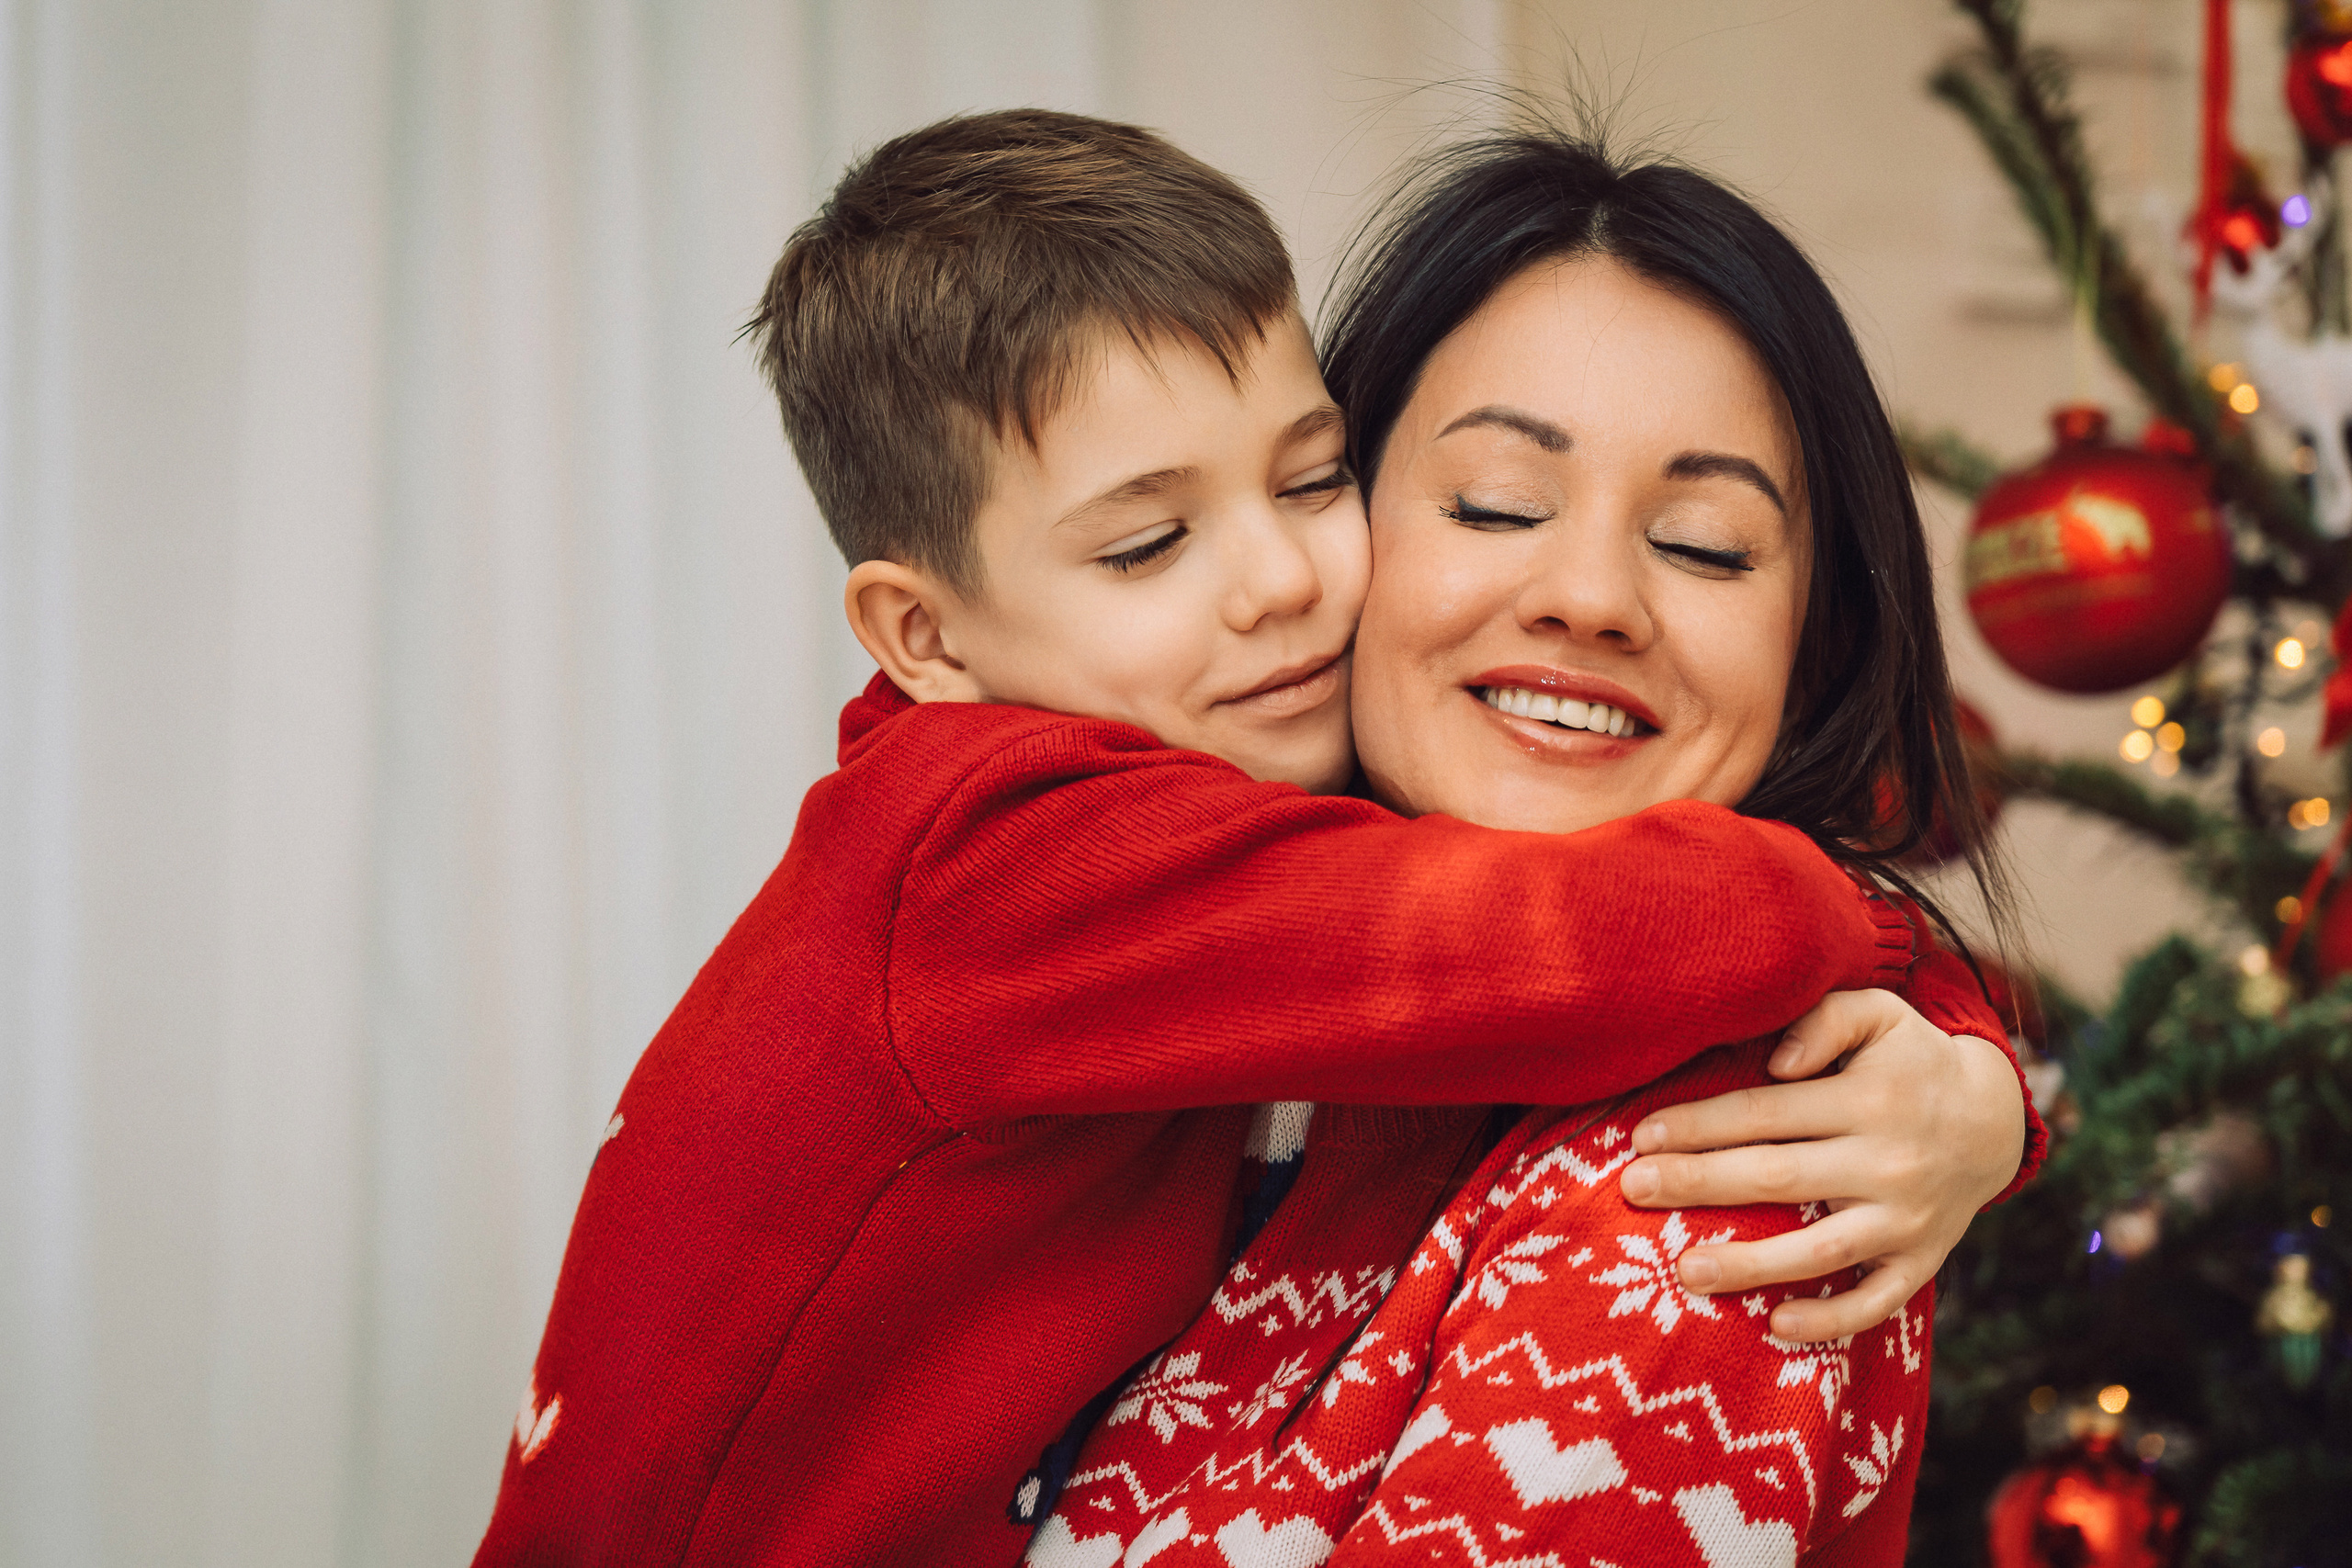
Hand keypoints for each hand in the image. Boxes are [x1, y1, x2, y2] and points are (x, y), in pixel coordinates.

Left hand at [1614, 988, 2025, 1343]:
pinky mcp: (1922, 1261)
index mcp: (1868, 1099)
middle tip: (1633, 1190)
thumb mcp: (1878, 1015)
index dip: (1700, 1125)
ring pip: (1819, 1249)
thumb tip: (1775, 1061)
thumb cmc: (1910, 1061)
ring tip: (1685, 1271)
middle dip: (1699, 1184)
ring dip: (1750, 1264)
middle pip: (1777, 1177)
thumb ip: (1824, 1021)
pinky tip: (1776, 1324)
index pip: (1765, 1112)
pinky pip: (1877, 1301)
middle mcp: (1887, 1162)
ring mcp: (1906, 1219)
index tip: (1642, 1137)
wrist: (1996, 1120)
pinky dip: (1831, 1319)